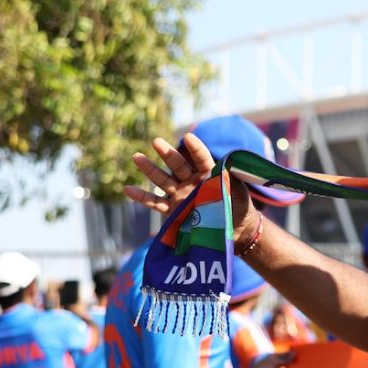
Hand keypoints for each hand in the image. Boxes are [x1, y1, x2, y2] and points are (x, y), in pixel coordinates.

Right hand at [123, 132, 259, 243]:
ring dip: (150, 169)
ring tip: (137, 157)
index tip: (187, 137)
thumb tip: (226, 166)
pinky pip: (155, 202)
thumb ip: (228, 177)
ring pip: (163, 180)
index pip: (201, 158)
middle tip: (155, 141)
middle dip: (167, 153)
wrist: (236, 229)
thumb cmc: (240, 206)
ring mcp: (181, 195)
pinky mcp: (173, 210)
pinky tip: (127, 189)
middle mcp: (192, 181)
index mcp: (208, 173)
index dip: (195, 148)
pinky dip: (142, 197)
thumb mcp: (237, 190)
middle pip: (177, 165)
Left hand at [236, 351, 294, 367]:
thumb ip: (285, 359)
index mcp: (275, 357)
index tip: (301, 355)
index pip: (286, 354)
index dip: (293, 355)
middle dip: (292, 366)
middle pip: (288, 364)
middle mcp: (276, 364)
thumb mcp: (274, 362)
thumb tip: (295, 353)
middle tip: (299, 366)